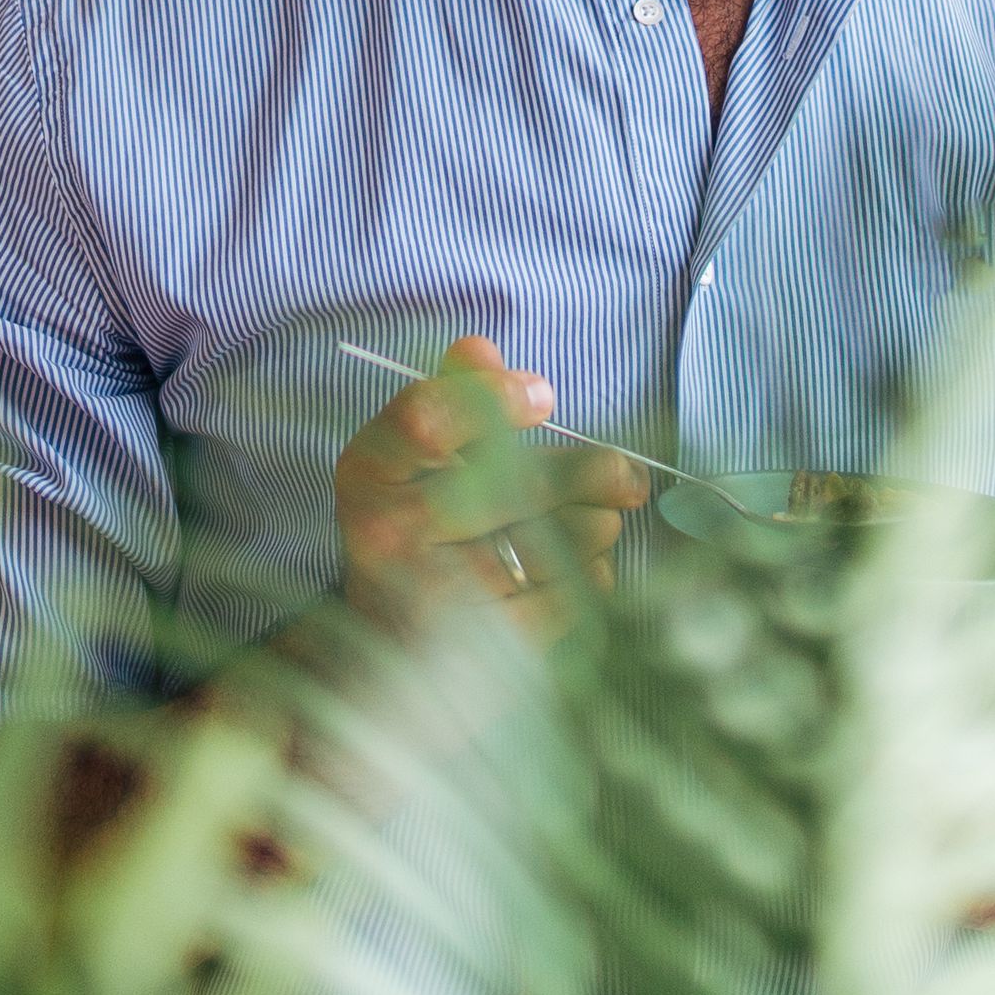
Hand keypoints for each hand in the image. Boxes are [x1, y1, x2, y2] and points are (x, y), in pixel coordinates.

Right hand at [331, 334, 639, 637]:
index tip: (543, 396)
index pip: (428, 418)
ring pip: (560, 539)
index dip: (495, 398)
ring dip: (597, 526)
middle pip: (518, 482)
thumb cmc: (420, 533)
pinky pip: (573, 591)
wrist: (392, 645)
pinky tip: (576, 570)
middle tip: (625, 474)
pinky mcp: (487, 641)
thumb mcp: (415, 460)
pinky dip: (591, 574)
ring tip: (596, 523)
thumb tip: (479, 349)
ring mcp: (437, 594)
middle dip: (592, 473)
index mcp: (368, 473)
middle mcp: (390, 534)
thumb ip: (453, 397)